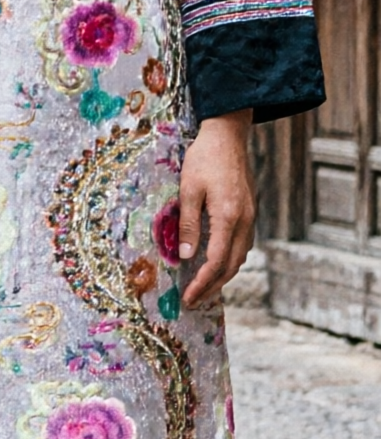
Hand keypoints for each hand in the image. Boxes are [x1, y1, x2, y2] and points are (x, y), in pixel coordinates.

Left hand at [177, 111, 255, 308]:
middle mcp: (244, 221)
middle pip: (232, 264)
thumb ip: (189, 225)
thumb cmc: (204, 160)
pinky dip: (229, 259)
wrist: (228, 137)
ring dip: (222, 275)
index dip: (203, 282)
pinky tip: (215, 263)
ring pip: (239, 256)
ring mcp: (250, 217)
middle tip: (194, 300)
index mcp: (228, 217)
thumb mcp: (189, 191)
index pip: (217, 261)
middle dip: (212, 286)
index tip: (190, 297)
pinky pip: (241, 244)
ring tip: (203, 288)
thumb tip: (187, 257)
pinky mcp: (248, 212)